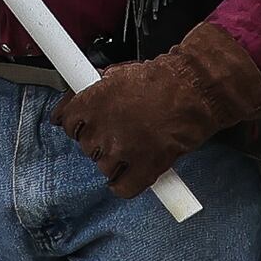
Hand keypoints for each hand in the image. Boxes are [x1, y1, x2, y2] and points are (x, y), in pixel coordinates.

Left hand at [52, 22, 260, 197]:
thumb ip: (96, 89)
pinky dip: (124, 186)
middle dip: (101, 140)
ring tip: (133, 145)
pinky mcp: (144, 168)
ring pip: (104, 167)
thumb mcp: (120, 72)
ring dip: (115, 160)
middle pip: (86, 146)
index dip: (77, 123)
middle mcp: (102, 129)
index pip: (65, 122)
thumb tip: (81, 95)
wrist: (195, 89)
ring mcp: (122, 151)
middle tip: (119, 130)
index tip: (83, 125)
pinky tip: (129, 176)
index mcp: (92, 103)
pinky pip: (123, 188)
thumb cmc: (164, 78)